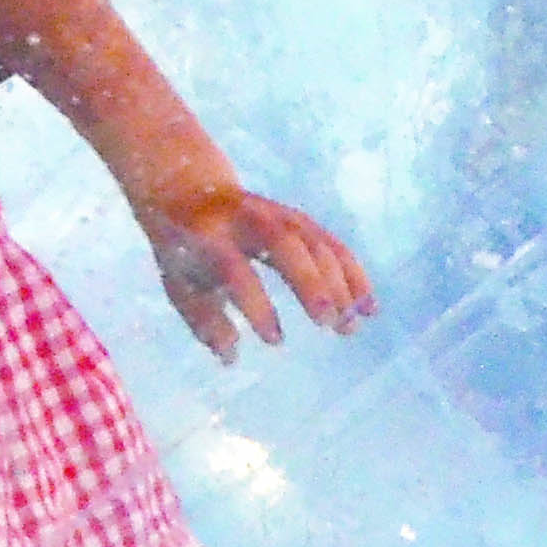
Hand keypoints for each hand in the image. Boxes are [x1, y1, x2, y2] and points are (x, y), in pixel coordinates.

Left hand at [131, 172, 374, 359]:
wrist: (189, 188)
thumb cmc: (185, 250)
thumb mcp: (179, 283)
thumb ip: (204, 320)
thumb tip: (231, 357)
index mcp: (209, 236)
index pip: (235, 268)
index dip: (256, 304)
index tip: (274, 341)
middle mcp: (247, 219)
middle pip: (284, 243)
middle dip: (309, 281)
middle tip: (327, 322)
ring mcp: (277, 215)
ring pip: (314, 242)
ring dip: (338, 283)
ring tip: (350, 326)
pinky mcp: (299, 219)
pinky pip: (331, 243)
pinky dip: (352, 274)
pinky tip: (367, 307)